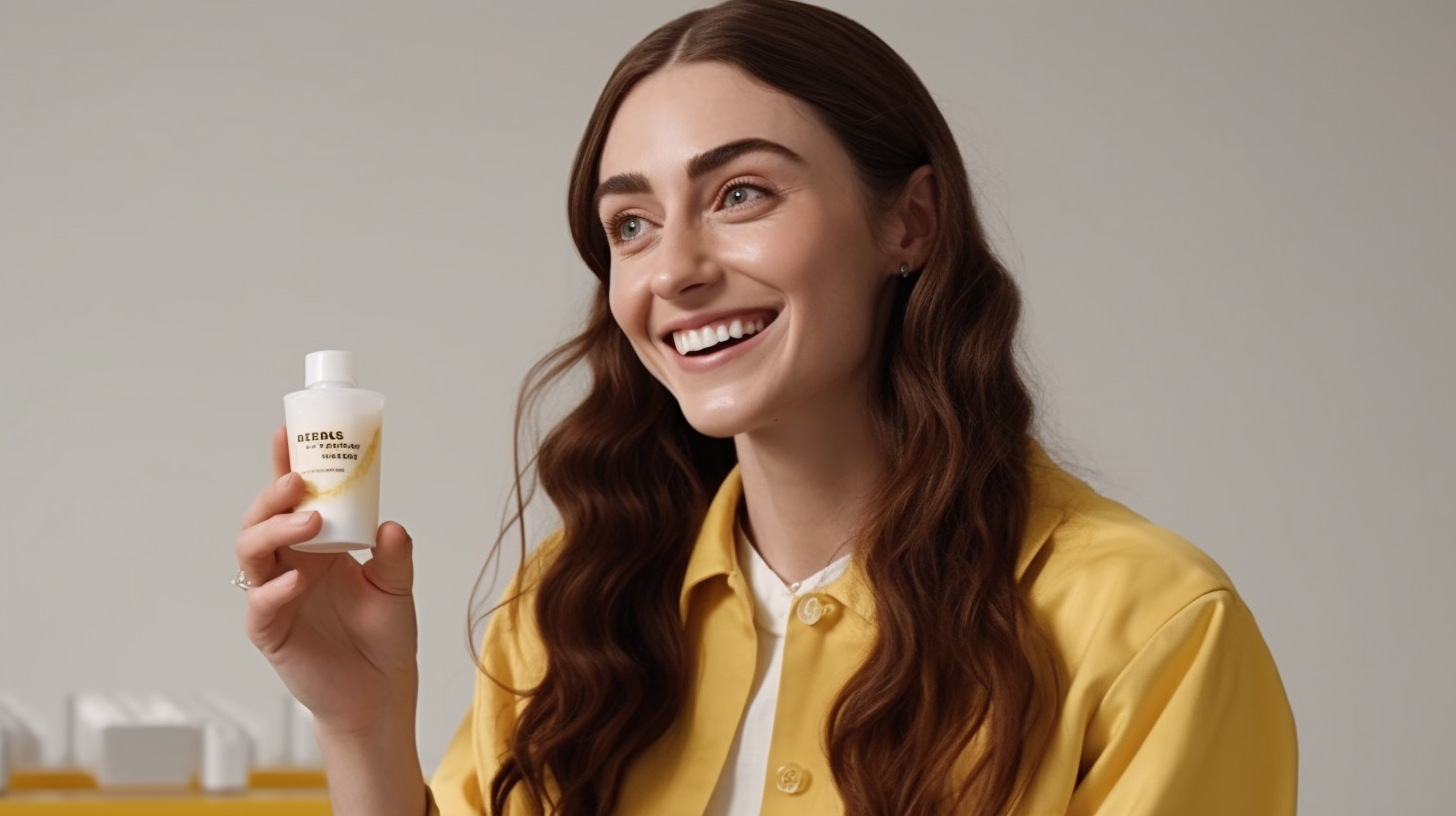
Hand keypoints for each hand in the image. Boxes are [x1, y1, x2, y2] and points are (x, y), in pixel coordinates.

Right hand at [236, 425, 418, 735]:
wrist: (379, 691)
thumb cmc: (384, 636)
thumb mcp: (397, 587)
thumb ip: (395, 557)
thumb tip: (392, 526)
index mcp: (315, 544)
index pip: (292, 498)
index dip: (283, 464)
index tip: (286, 432)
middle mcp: (289, 563)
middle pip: (261, 518)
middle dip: (274, 494)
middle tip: (299, 481)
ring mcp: (275, 595)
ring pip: (251, 552)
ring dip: (274, 530)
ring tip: (308, 521)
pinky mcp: (270, 630)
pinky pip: (260, 604)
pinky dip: (274, 588)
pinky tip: (297, 579)